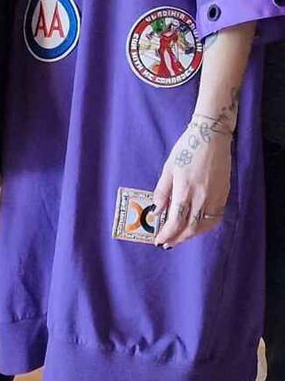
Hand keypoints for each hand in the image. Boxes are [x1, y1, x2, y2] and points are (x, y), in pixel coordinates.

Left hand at [152, 118, 231, 247]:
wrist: (211, 137)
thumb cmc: (186, 149)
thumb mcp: (168, 169)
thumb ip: (162, 192)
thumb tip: (156, 212)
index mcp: (184, 190)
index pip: (175, 222)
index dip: (167, 234)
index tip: (159, 240)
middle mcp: (201, 197)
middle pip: (190, 228)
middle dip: (178, 238)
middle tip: (167, 243)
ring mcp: (215, 197)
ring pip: (204, 225)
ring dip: (191, 235)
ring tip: (180, 237)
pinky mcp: (224, 194)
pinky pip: (214, 217)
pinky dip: (204, 226)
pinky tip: (196, 226)